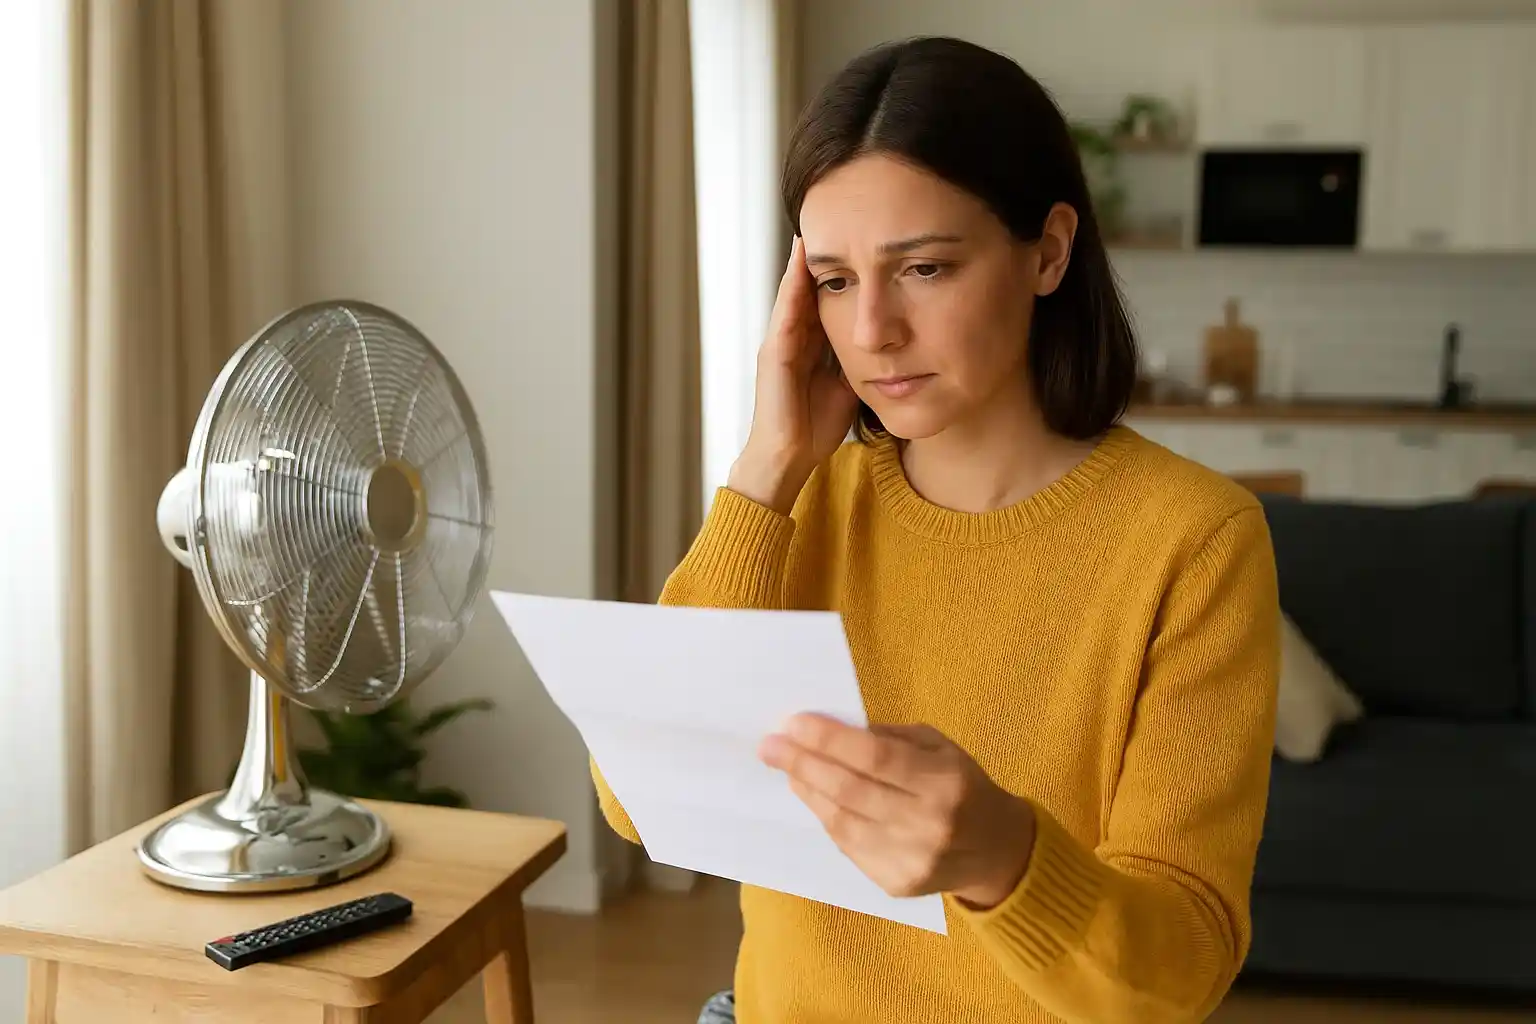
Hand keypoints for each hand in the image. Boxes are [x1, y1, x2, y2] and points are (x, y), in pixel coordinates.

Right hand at [729, 236, 858, 514]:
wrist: (788, 458)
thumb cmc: (814, 427)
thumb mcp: (849, 384)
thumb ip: (861, 361)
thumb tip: (889, 344)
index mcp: (809, 345)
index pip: (825, 298)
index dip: (839, 272)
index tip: (855, 243)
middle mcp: (791, 338)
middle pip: (808, 288)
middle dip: (821, 258)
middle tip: (834, 220)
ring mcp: (779, 344)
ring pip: (793, 293)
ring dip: (802, 262)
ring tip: (814, 229)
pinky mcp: (773, 355)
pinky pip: (785, 313)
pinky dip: (793, 287)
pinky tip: (802, 263)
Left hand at [760, 713, 1035, 908]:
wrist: (996, 850)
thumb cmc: (962, 785)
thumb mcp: (940, 747)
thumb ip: (890, 738)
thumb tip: (830, 731)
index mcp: (944, 781)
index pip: (875, 756)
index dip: (829, 739)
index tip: (793, 723)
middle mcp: (928, 823)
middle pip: (850, 790)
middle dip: (803, 763)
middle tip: (770, 745)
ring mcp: (911, 858)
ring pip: (842, 822)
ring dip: (808, 791)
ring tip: (788, 769)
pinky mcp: (896, 884)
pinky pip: (848, 846)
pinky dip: (826, 818)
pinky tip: (814, 796)